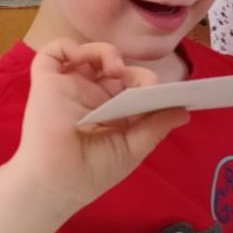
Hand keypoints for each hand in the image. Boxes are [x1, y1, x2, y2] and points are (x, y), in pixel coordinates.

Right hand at [15, 39, 188, 211]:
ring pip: (89, 53)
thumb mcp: (133, 149)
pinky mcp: (48, 81)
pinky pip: (54, 51)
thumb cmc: (93, 172)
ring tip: (116, 69)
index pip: (134, 86)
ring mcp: (70, 87)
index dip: (148, 84)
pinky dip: (70, 47)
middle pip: (115, 67)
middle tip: (144, 86)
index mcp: (111, 112)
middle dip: (134, 72)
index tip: (163, 93)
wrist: (58, 185)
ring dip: (107, 52)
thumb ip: (156, 126)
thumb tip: (184, 111)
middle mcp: (91, 96)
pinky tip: (84, 60)